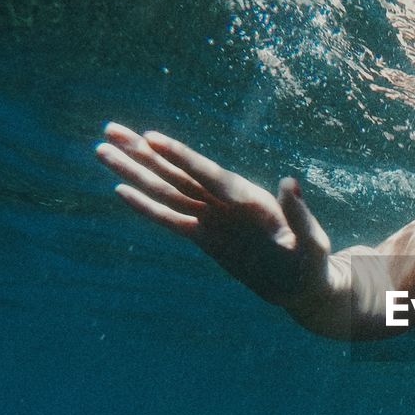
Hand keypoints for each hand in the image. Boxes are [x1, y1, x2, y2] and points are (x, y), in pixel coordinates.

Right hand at [96, 123, 331, 305]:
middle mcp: (226, 202)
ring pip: (167, 190)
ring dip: (135, 171)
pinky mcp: (205, 236)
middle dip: (143, 152)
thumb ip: (300, 214)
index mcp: (250, 200)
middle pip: (178, 173)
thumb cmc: (312, 264)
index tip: (151, 138)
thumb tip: (290, 181)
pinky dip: (146, 207)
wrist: (302, 285)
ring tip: (103, 150)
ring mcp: (213, 217)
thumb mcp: (312, 243)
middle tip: (108, 129)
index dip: (180, 157)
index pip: (208, 174)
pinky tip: (121, 190)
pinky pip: (170, 219)